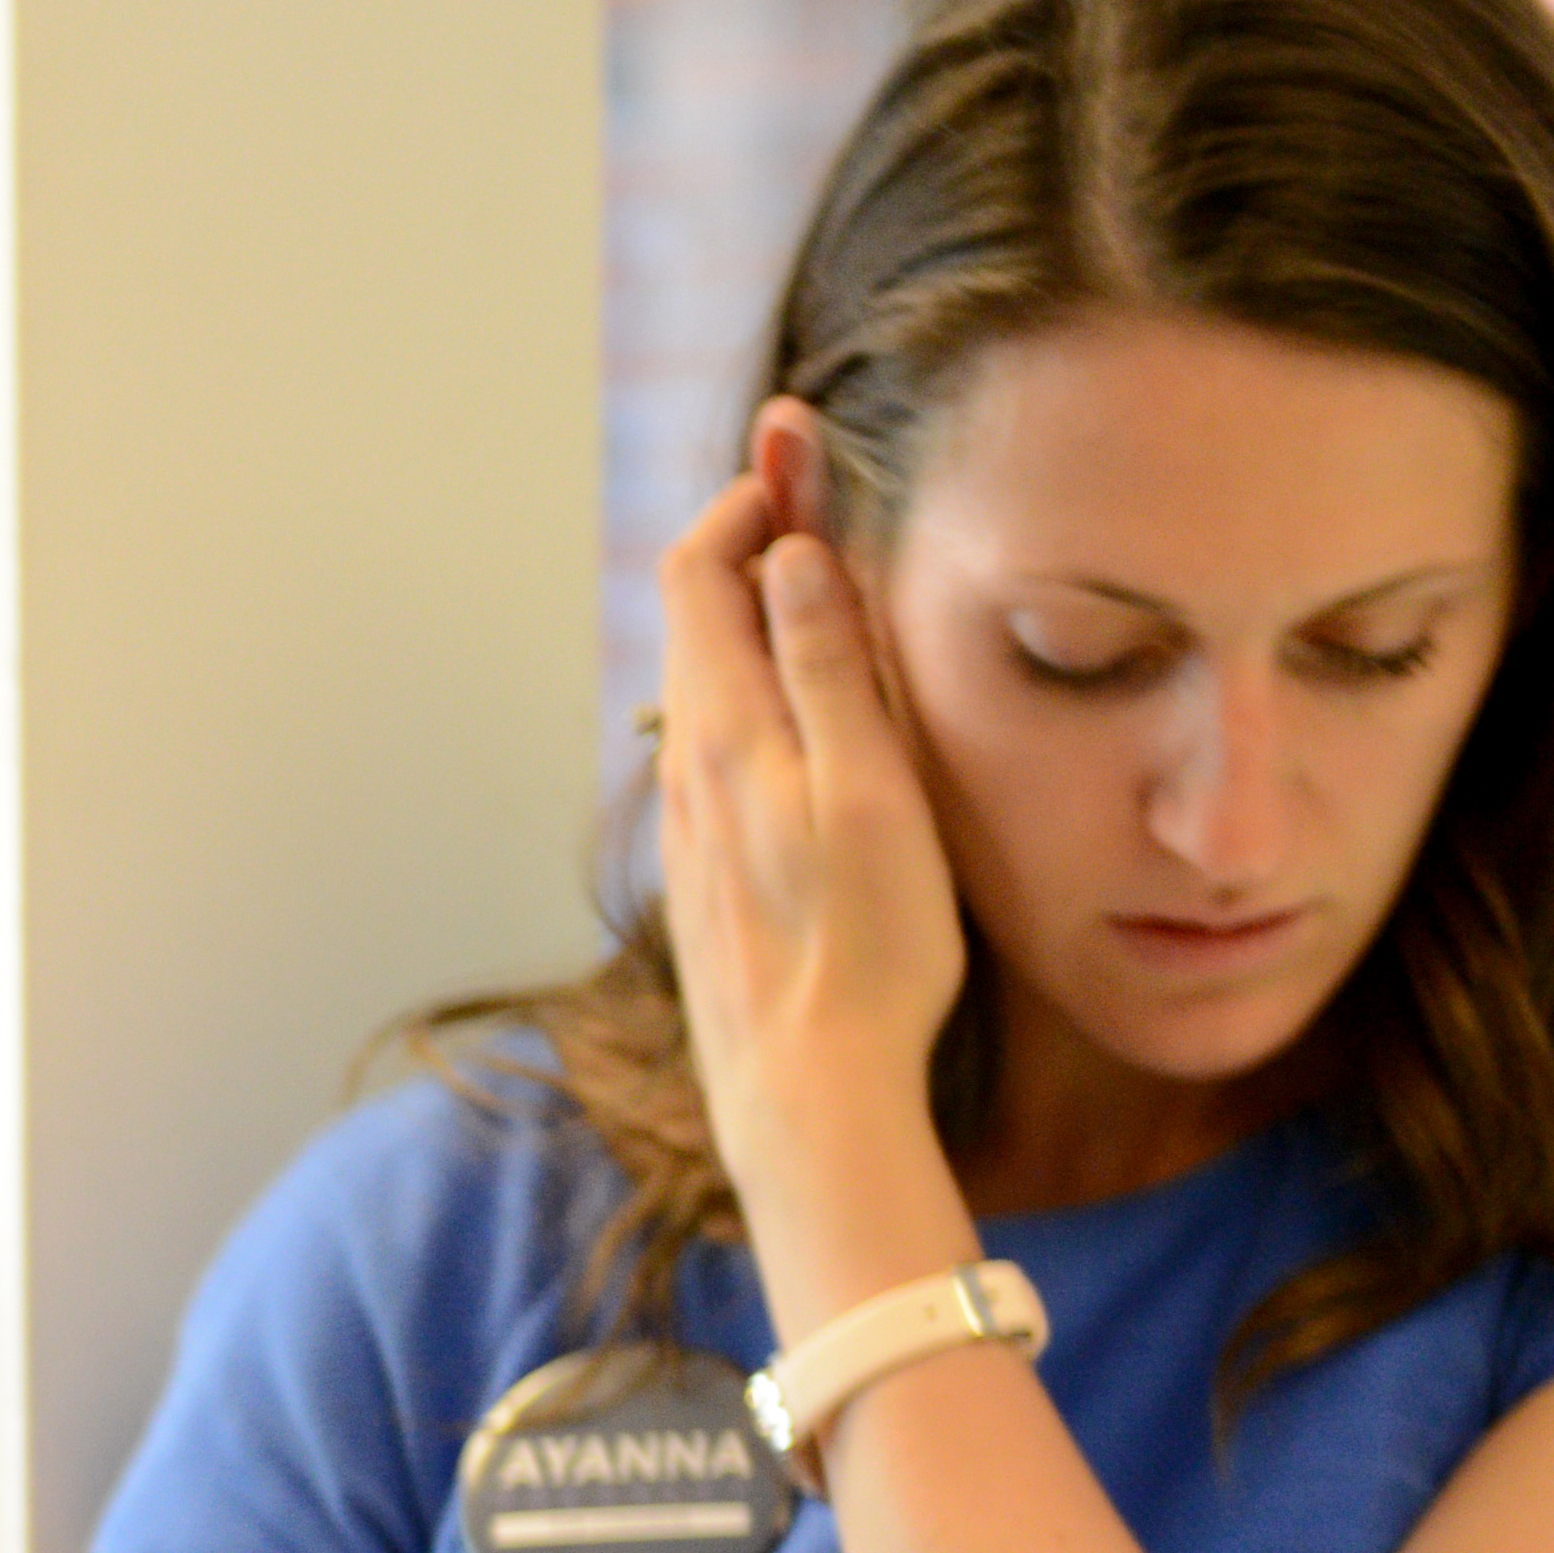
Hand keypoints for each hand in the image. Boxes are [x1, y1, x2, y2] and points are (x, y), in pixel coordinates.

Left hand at [655, 403, 970, 1289]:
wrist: (806, 1092)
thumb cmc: (862, 945)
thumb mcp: (866, 787)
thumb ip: (826, 665)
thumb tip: (790, 553)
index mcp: (725, 730)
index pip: (701, 569)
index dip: (747, 500)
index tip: (802, 459)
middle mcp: (687, 769)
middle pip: (700, 618)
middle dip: (755, 544)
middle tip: (820, 497)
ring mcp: (690, 825)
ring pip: (712, 686)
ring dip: (760, 621)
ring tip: (831, 590)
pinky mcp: (710, 873)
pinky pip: (725, 751)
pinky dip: (764, 695)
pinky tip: (815, 716)